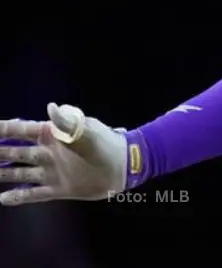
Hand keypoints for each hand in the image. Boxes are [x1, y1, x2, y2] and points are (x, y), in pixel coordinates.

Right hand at [0, 103, 127, 205]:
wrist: (123, 166)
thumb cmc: (105, 143)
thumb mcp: (85, 130)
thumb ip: (66, 122)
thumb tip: (50, 107)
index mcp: (52, 136)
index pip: (20, 131)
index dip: (3, 130)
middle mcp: (47, 153)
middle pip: (14, 152)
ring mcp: (51, 171)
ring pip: (19, 173)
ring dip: (2, 173)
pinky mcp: (59, 188)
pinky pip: (34, 194)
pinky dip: (18, 197)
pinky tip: (3, 199)